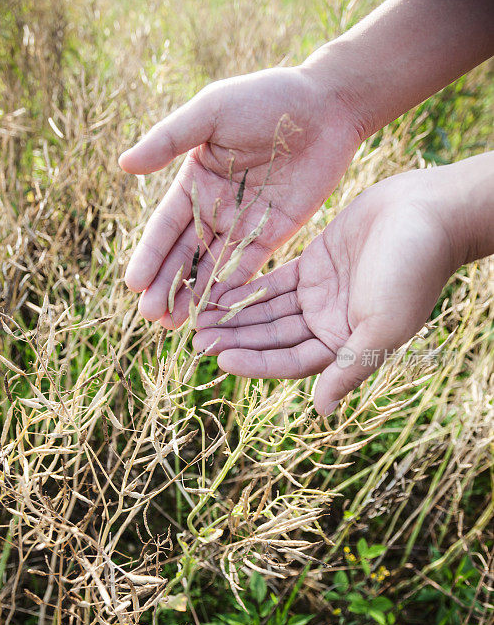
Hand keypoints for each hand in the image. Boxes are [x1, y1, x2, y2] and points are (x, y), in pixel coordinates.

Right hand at [119, 62, 362, 326]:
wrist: (327, 105)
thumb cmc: (266, 98)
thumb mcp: (212, 111)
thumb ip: (170, 139)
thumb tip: (124, 164)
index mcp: (194, 181)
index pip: (164, 227)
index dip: (149, 256)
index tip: (133, 284)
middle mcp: (214, 208)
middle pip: (185, 255)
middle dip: (167, 286)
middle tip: (151, 317)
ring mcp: (243, 225)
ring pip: (212, 268)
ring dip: (194, 296)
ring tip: (174, 325)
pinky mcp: (273, 234)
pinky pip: (248, 268)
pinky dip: (230, 291)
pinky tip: (215, 313)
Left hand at [193, 169, 461, 414]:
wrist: (428, 214)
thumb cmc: (412, 272)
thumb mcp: (382, 326)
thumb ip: (349, 367)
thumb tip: (321, 410)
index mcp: (345, 345)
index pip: (290, 362)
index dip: (255, 361)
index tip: (220, 358)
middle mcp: (329, 325)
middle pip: (273, 338)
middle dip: (236, 339)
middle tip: (196, 339)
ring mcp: (320, 295)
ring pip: (269, 311)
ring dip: (236, 316)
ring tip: (198, 318)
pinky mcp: (315, 265)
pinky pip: (275, 282)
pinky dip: (248, 288)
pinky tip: (219, 291)